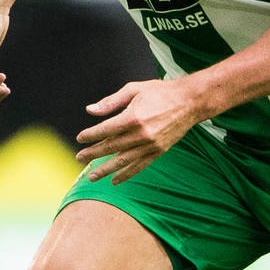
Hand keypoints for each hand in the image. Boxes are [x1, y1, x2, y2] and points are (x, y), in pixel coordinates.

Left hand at [75, 79, 206, 183]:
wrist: (189, 102)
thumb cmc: (160, 92)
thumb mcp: (134, 90)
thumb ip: (111, 102)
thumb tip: (90, 110)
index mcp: (133, 117)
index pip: (105, 130)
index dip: (90, 135)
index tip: (80, 138)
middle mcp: (141, 134)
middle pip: (111, 147)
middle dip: (93, 153)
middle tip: (80, 158)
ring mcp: (150, 145)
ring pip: (123, 161)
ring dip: (105, 169)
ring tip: (92, 176)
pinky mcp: (158, 152)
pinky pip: (139, 166)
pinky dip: (126, 175)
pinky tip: (115, 180)